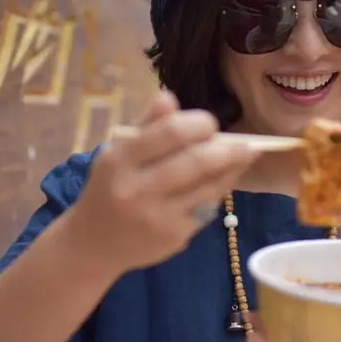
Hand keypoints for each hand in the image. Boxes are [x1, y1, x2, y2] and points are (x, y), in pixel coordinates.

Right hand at [69, 90, 258, 271]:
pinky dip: (219, 191)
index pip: (169, 133)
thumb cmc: (109, 189)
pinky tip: (225, 179)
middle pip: (196, 162)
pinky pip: (206, 207)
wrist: (94, 244)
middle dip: (228, 149)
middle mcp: (137, 189)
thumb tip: (170, 97)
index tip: (210, 123)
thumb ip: (145, 126)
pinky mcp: (174, 236)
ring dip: (232, 169)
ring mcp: (157, 216)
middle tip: (246, 143)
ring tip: (246, 156)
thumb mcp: (116, 154)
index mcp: (119, 160)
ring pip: (208, 186)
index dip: (198, 124)